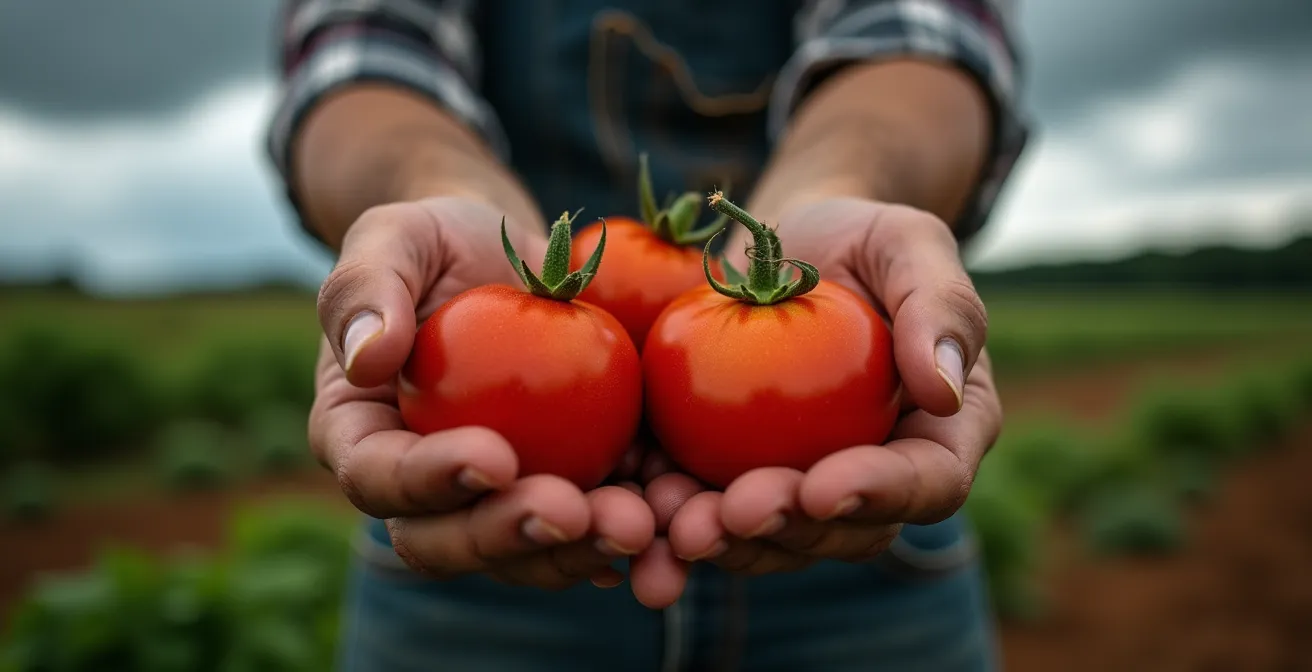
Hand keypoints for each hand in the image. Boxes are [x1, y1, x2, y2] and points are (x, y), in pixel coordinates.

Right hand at [309, 197, 655, 589]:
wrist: (509, 257)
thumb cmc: (435, 243)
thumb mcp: (392, 238)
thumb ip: (366, 288)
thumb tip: (367, 358)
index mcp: (365, 437)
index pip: (380, 476)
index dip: (430, 480)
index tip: (494, 456)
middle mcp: (426, 489)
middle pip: (452, 541)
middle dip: (512, 535)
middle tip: (571, 512)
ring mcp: (500, 499)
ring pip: (529, 553)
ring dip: (582, 550)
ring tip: (637, 526)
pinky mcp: (567, 488)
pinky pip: (595, 524)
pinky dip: (637, 530)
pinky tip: (673, 520)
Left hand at [646, 197, 1001, 580]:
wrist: (781, 244)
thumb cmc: (861, 237)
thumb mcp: (909, 243)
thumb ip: (939, 305)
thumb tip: (943, 387)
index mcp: (938, 432)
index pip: (927, 481)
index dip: (878, 495)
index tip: (821, 487)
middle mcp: (874, 477)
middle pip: (841, 531)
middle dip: (786, 532)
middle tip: (733, 512)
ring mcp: (800, 484)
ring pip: (770, 538)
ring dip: (723, 542)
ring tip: (674, 525)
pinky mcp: (731, 475)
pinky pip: (703, 507)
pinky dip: (667, 517)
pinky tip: (632, 506)